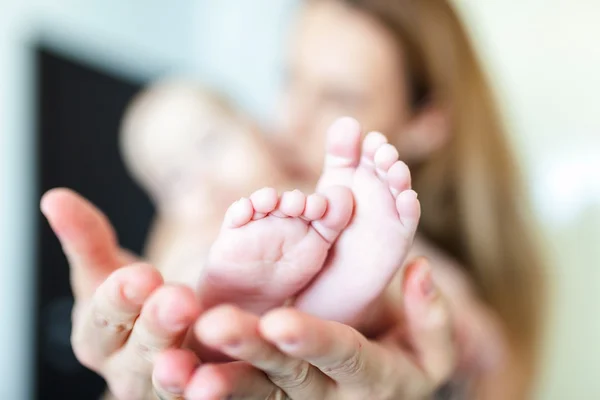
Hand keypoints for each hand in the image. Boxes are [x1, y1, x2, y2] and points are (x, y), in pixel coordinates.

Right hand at [41, 188, 199, 399]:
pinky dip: (214, 388)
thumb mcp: (110, 267)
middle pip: (139, 350)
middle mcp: (125, 369)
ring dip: (184, 364)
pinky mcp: (193, 395)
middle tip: (180, 300)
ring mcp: (160, 388)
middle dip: (158, 325)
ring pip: (171, 381)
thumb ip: (87, 238)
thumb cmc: (135, 296)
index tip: (141, 275)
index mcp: (97, 337)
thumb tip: (54, 198)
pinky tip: (226, 376)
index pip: (105, 317)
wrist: (167, 326)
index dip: (121, 297)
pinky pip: (204, 395)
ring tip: (202, 344)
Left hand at [152, 259, 455, 399]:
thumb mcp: (431, 348)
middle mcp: (327, 396)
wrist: (375, 392)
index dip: (315, 340)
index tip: (281, 322)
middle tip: (214, 330)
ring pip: (253, 393)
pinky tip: (166, 374)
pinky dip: (198, 391)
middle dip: (251, 353)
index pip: (344, 355)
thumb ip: (431, 315)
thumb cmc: (402, 360)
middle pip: (287, 376)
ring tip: (173, 367)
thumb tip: (419, 271)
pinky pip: (239, 399)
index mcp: (371, 377)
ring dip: (214, 381)